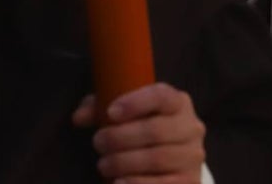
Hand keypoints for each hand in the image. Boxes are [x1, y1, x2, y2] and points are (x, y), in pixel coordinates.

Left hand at [72, 84, 205, 182]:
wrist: (176, 161)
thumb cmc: (145, 129)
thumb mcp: (127, 114)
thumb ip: (101, 109)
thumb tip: (79, 117)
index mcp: (178, 103)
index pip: (161, 96)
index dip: (135, 103)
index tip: (110, 113)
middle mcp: (191, 127)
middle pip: (156, 130)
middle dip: (120, 137)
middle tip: (97, 142)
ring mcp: (192, 156)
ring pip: (157, 158)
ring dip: (124, 162)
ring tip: (103, 164)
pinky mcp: (189, 181)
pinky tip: (118, 182)